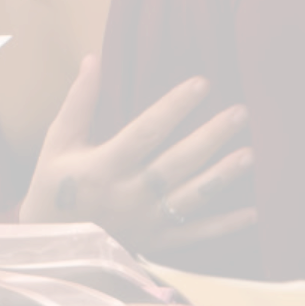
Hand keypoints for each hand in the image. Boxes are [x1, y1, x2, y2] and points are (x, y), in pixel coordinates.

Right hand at [21, 55, 257, 255]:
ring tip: (251, 153)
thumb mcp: (57, 142)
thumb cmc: (52, 186)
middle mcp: (128, 195)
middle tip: (241, 112)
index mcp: (102, 167)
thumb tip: (94, 59)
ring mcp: (146, 223)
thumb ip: (78, 102)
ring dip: (223, 176)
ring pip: (192, 197)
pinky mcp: (157, 244)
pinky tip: (253, 213)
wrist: (51, 246)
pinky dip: (225, 227)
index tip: (202, 83)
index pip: (145, 132)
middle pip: (177, 163)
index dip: (174, 107)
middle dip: (211, 137)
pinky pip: (196, 236)